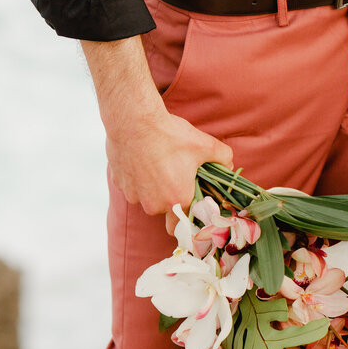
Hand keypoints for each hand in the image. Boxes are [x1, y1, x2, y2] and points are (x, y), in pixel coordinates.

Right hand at [106, 108, 234, 216]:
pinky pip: (131, 186)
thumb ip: (223, 158)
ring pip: (145, 198)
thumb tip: (228, 165)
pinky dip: (136, 178)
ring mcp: (134, 195)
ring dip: (151, 188)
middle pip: (163, 210)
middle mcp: (154, 204)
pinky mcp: (119, 184)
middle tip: (173, 177)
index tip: (188, 205)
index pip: (182, 227)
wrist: (134, 121)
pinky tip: (141, 160)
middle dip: (168, 198)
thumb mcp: (205, 145)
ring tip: (156, 165)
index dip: (187, 217)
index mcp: (177, 200)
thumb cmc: (170, 136)